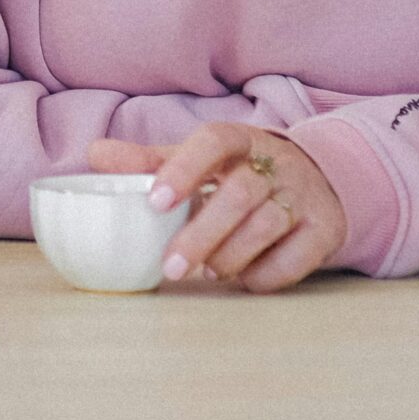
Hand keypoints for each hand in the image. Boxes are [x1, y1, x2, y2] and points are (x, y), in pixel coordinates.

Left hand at [91, 125, 344, 292]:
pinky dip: (264, 275)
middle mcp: (275, 164)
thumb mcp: (196, 160)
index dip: (183, 169)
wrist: (317, 181)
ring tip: (206, 272)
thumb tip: (94, 155)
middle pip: (239, 196)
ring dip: (230, 256)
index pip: (213, 141)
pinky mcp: (324, 230)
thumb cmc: (237, 172)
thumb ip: (148, 161)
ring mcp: (303, 196)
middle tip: (171, 266)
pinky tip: (242, 280)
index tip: (153, 202)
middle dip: (201, 234)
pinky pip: (296, 259)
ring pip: (267, 227)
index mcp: (238, 140)